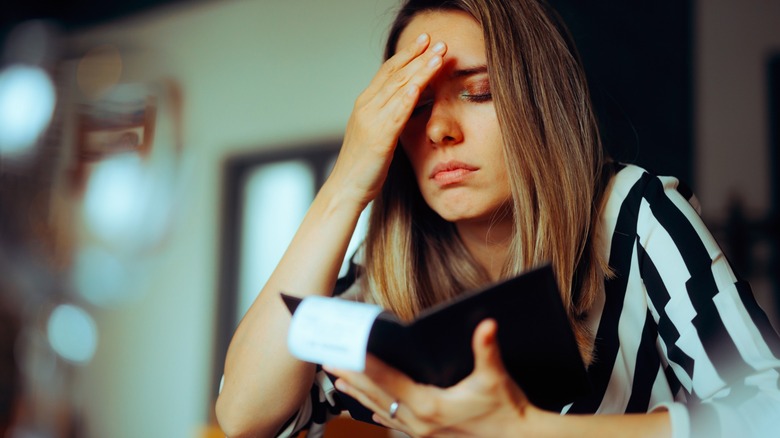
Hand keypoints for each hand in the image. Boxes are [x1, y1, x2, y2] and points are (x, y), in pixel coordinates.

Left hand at [325, 320, 537, 436]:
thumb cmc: (506, 409)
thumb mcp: (496, 378)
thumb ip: (487, 350)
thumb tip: (487, 325)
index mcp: (430, 405)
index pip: (388, 380)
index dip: (364, 364)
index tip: (345, 351)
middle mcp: (420, 421)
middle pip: (376, 394)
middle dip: (351, 376)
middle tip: (328, 359)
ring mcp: (421, 432)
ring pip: (381, 409)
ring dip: (358, 394)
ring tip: (337, 380)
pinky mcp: (426, 435)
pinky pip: (393, 422)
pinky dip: (377, 411)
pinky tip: (367, 408)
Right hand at [327, 33, 446, 208]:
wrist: (346, 188)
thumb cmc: (363, 166)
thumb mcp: (377, 134)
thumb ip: (389, 116)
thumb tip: (407, 102)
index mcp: (366, 104)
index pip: (389, 72)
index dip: (407, 55)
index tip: (425, 42)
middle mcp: (366, 107)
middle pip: (395, 74)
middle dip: (417, 56)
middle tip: (437, 41)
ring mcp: (372, 121)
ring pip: (398, 89)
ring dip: (419, 70)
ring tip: (437, 55)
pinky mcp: (379, 138)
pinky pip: (396, 113)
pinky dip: (408, 97)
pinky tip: (419, 84)